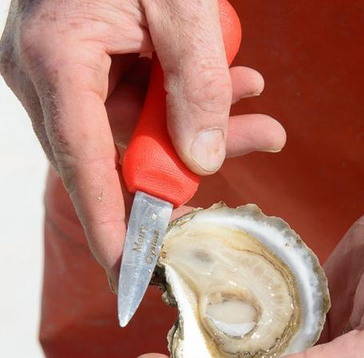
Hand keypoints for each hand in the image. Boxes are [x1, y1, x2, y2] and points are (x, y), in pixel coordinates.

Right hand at [0, 0, 285, 287]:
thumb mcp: (181, 4)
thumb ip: (197, 84)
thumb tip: (203, 161)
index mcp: (58, 61)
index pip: (84, 165)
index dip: (110, 224)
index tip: (130, 273)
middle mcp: (54, 81)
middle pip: (123, 156)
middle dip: (191, 163)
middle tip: (256, 141)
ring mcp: (73, 80)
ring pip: (141, 136)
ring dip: (205, 128)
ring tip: (259, 113)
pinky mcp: (96, 75)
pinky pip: (145, 110)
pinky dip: (192, 104)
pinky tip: (238, 88)